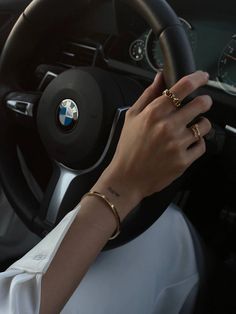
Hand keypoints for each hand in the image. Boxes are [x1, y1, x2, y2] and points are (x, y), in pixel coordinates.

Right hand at [95, 71, 211, 217]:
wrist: (127, 178)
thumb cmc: (128, 147)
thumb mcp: (132, 117)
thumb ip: (148, 95)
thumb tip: (160, 76)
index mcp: (154, 113)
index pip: (184, 87)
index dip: (198, 78)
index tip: (203, 77)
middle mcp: (168, 126)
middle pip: (201, 104)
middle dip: (205, 101)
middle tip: (201, 104)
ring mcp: (177, 144)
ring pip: (205, 125)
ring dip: (201, 124)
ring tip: (191, 129)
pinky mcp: (184, 160)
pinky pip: (201, 146)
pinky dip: (196, 144)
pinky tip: (185, 145)